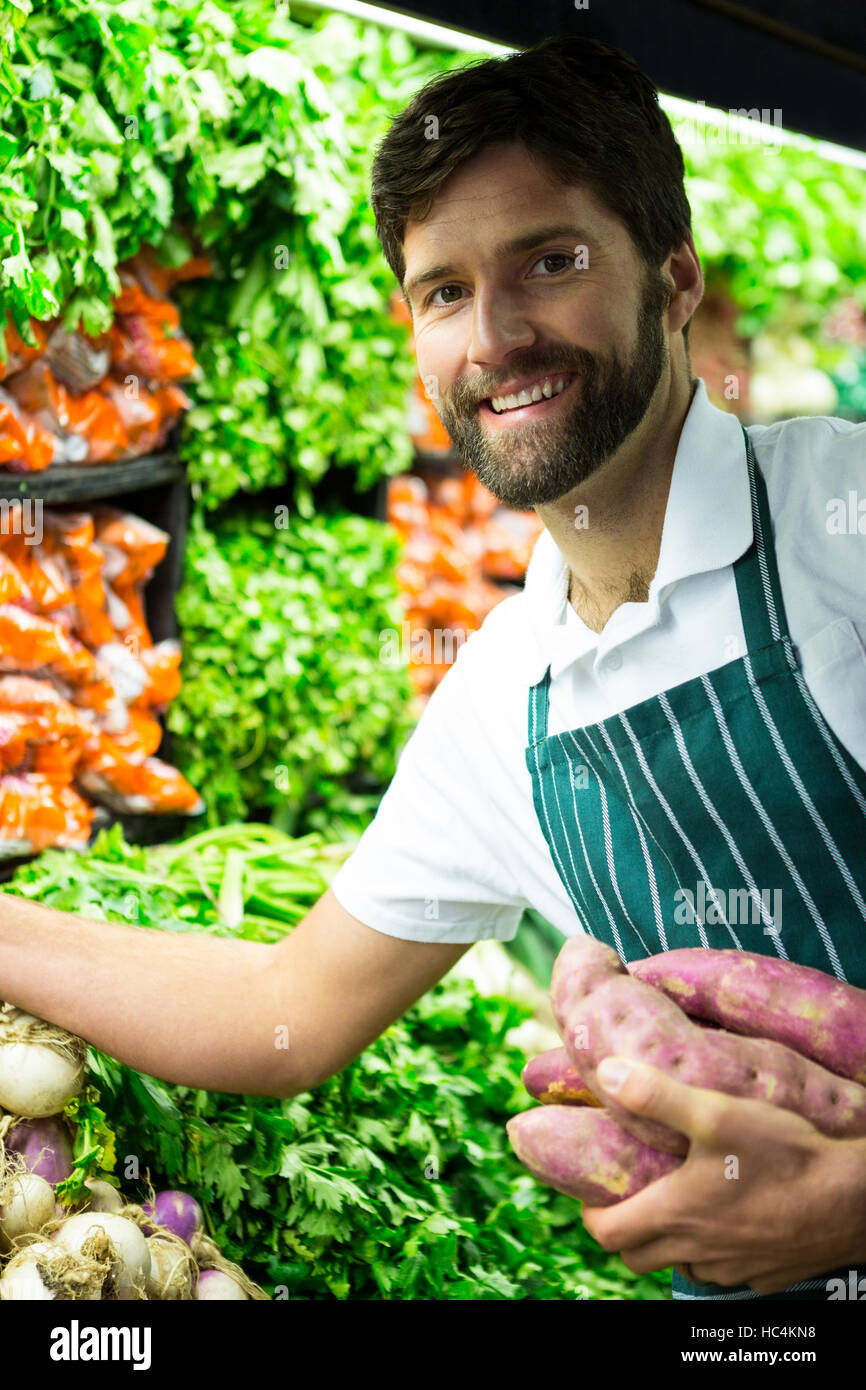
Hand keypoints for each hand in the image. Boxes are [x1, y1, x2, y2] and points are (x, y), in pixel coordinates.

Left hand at [580, 1057, 865, 1295]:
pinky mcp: (765, 1276)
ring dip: (671, 1243)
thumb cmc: (782, 1155)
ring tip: (680, 1203)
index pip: (608, 1235)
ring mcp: (733, 1269)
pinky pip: (725, 1272)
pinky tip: (730, 1218)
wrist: (851, 1200)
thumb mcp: (715, 1112)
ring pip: (682, 1266)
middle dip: (625, 1232)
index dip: (592, 1216)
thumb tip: (607, 1073)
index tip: (595, 1192)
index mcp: (675, 1214)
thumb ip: (656, 1094)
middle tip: (631, 1197)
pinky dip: (715, 1251)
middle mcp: (698, 1251)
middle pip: (637, 1258)